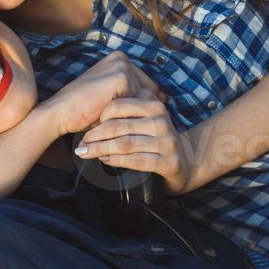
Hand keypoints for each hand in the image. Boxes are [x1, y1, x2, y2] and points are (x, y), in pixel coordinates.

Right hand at [42, 51, 167, 138]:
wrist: (60, 113)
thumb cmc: (83, 110)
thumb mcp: (112, 97)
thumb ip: (134, 93)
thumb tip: (165, 98)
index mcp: (118, 59)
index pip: (146, 85)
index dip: (139, 104)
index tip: (125, 113)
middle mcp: (121, 58)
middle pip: (149, 91)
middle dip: (137, 108)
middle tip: (110, 116)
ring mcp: (122, 67)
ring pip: (144, 98)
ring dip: (131, 112)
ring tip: (106, 114)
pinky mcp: (122, 78)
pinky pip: (137, 103)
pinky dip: (126, 114)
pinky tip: (106, 114)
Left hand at [74, 93, 191, 194]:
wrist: (186, 163)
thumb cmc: (157, 141)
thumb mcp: (146, 120)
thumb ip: (129, 111)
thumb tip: (94, 110)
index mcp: (154, 106)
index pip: (119, 106)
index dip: (99, 117)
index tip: (87, 126)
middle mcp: (162, 122)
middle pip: (119, 126)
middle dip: (95, 136)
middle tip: (81, 143)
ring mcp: (167, 142)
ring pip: (125, 144)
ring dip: (101, 149)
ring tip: (86, 152)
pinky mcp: (170, 162)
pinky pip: (137, 160)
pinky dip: (117, 161)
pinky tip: (105, 160)